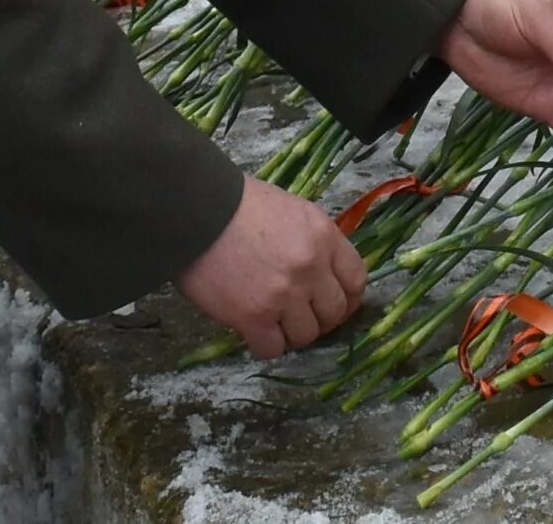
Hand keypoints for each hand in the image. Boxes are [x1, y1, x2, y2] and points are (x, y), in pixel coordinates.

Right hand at [175, 175, 369, 358]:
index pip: (356, 279)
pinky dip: (264, 344)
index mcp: (323, 235)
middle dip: (319, 317)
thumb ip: (313, 242)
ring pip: (306, 336)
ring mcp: (284, 295)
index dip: (347, 296)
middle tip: (300, 315)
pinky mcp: (254, 317)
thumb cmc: (239, 204)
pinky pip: (273, 349)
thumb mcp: (291, 210)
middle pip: (335, 312)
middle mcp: (310, 267)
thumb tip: (323, 272)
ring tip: (273, 321)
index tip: (334, 302)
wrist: (195, 210)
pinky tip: (253, 331)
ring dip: (291, 332)